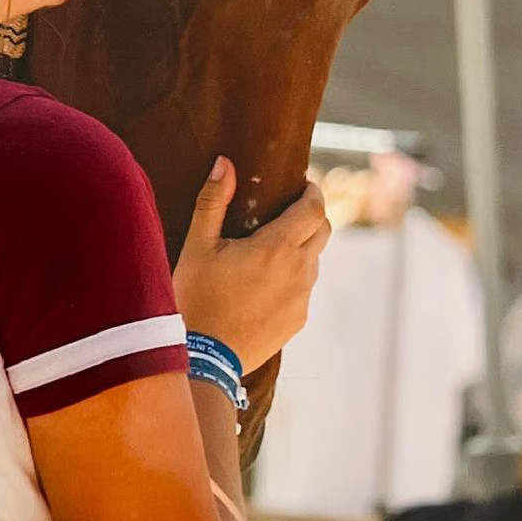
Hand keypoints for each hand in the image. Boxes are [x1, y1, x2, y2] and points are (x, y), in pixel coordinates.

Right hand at [172, 158, 330, 373]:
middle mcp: (299, 272)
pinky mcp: (298, 320)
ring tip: (270, 248)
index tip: (302, 184)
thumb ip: (213, 201)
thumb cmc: (197, 297)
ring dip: (301, 247)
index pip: (314, 208)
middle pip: (323, 231)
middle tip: (288, 210)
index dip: (312, 191)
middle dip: (311, 216)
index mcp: (277, 248)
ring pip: (314, 261)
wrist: (204, 356)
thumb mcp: (197, 245)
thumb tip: (225, 164)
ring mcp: (301, 299)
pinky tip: (264, 282)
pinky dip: (293, 277)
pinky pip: (304, 289)